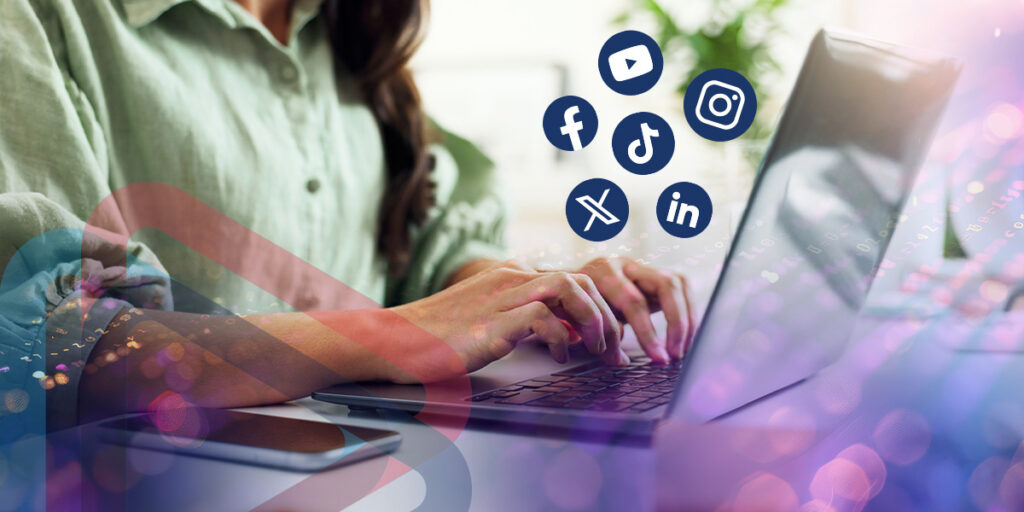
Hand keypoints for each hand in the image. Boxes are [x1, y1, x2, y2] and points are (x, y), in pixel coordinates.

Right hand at [387, 265, 621, 382]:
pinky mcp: (491, 324)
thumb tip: (567, 333)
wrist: (394, 339)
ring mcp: (501, 298)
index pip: (575, 277)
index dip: (602, 307)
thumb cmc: (439, 336)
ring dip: (593, 321)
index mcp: (513, 275)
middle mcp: (512, 278)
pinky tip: (558, 356)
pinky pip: (541, 318)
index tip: (612, 338)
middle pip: (583, 279)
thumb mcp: (491, 319)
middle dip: (609, 316)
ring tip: (596, 349)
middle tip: (614, 350)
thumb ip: (527, 318)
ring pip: (569, 288)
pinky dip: (560, 338)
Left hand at [577, 257, 694, 362]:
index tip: (659, 359)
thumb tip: (621, 352)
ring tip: (683, 348)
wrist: (575, 289)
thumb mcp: (585, 318)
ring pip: (678, 283)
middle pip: (665, 285)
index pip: (634, 301)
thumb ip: (603, 330)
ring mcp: (644, 266)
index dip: (648, 332)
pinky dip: (688, 314)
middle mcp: (627, 263)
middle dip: (676, 323)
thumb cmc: (579, 308)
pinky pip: (682, 289)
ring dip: (687, 319)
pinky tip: (686, 337)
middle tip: (675, 354)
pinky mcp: (657, 275)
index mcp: (604, 272)